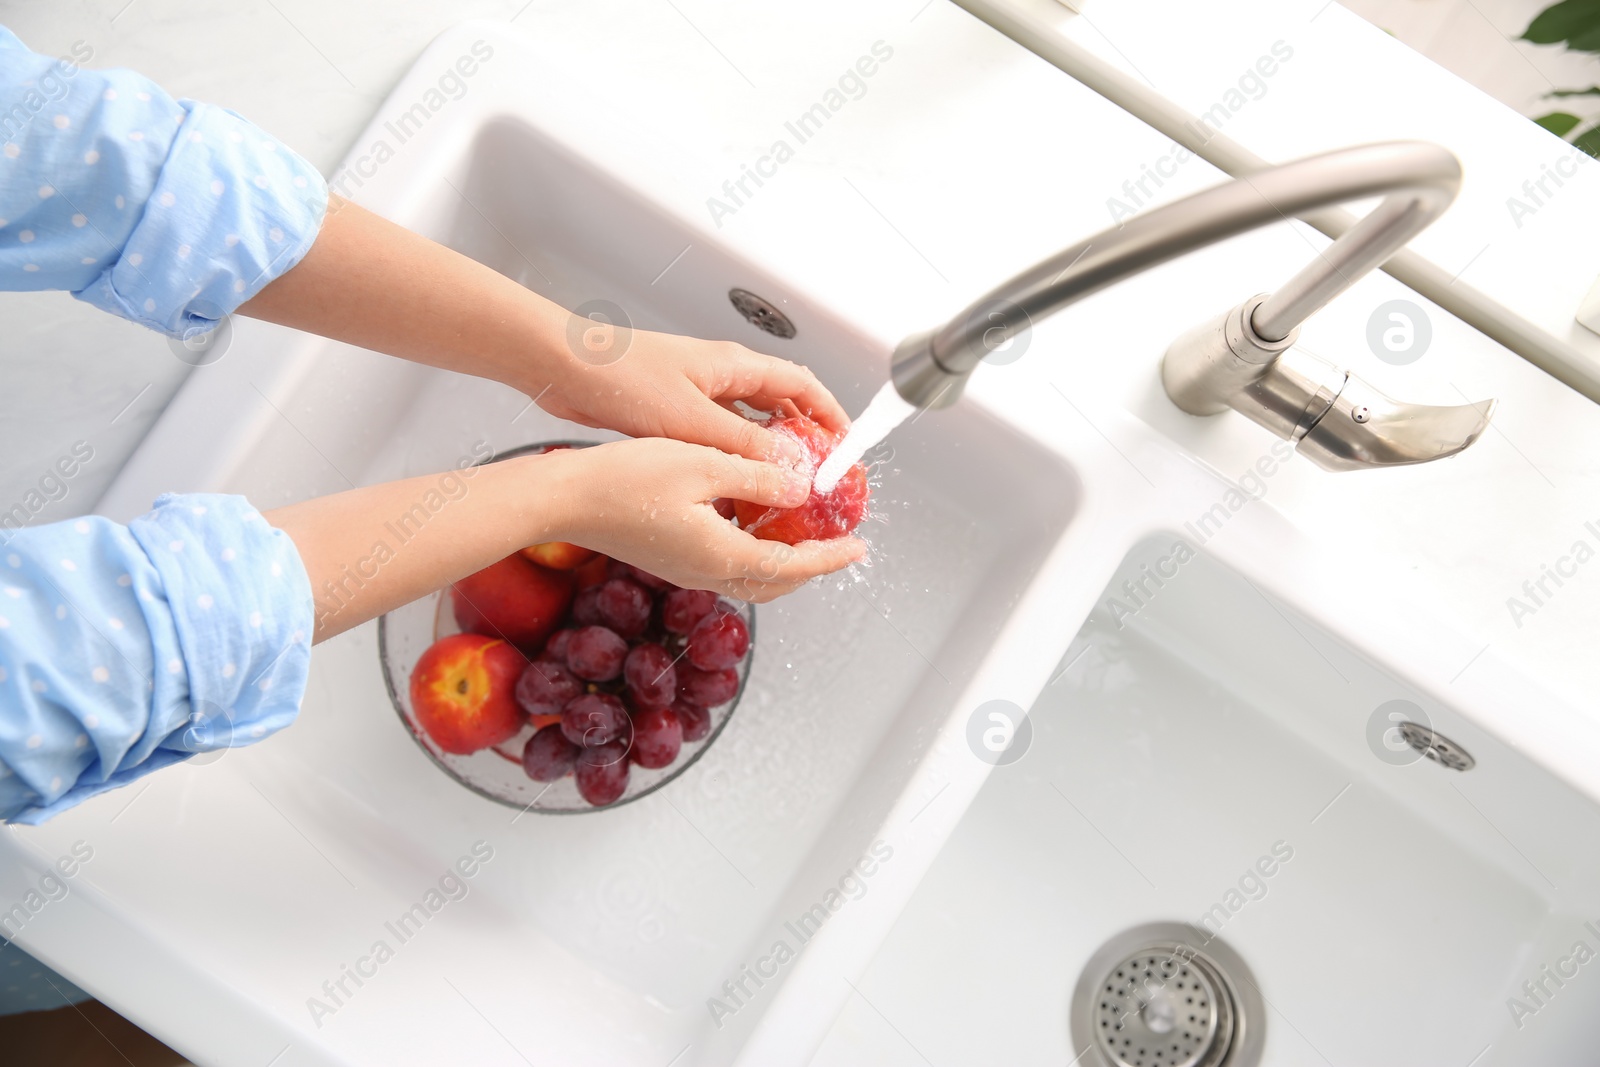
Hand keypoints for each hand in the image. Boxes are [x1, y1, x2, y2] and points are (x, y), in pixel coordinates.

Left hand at [538, 324, 849, 463]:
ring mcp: (698, 390)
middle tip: (820, 472)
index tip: (848, 444)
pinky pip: (720, 433)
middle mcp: (721, 374)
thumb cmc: (622, 377)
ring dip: (769, 449)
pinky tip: (735, 481)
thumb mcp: (692, 420)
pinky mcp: (674, 408)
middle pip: (780, 403)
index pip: (802, 384)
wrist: (565, 366)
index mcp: (735, 365)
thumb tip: (790, 466)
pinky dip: (735, 455)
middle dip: (806, 435)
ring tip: (784, 484)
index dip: (830, 413)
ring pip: (749, 421)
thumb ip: (744, 444)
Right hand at [544, 438, 865, 601]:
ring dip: (782, 562)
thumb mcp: (703, 463)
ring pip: (750, 577)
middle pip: (775, 583)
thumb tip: (798, 487)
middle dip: (810, 567)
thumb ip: (757, 477)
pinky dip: (752, 552)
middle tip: (836, 546)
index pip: (792, 566)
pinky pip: (725, 564)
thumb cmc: (623, 479)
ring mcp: (685, 569)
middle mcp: (705, 570)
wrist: (564, 500)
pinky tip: (751, 522)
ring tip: (802, 534)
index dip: (829, 557)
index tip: (857, 548)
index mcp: (720, 553)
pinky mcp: (669, 558)